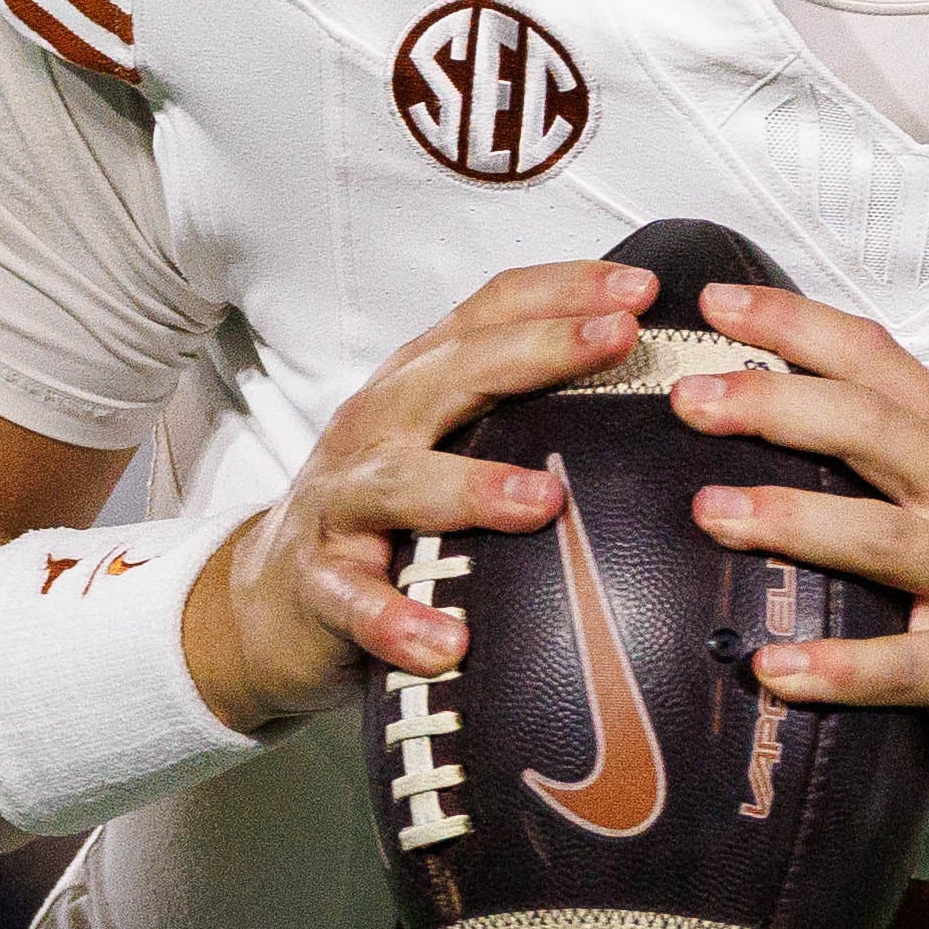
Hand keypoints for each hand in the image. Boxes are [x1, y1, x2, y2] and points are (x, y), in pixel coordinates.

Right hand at [184, 261, 654, 728]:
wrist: (268, 600)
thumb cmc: (384, 516)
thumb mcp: (444, 445)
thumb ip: (523, 416)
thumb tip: (660, 398)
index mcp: (418, 385)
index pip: (488, 312)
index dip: (563, 289)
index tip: (643, 287)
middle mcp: (378, 426)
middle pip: (455, 371)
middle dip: (539, 349)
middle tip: (617, 339)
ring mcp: (341, 501)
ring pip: (402, 482)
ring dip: (473, 487)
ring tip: (544, 500)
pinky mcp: (316, 581)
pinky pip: (354, 600)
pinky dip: (397, 620)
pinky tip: (447, 641)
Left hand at [671, 281, 928, 803]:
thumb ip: (883, 447)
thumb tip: (756, 400)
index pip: (878, 362)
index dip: (797, 325)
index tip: (718, 302)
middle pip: (875, 431)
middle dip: (779, 406)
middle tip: (693, 402)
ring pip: (882, 539)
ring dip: (793, 522)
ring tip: (710, 514)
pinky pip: (899, 666)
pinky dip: (835, 668)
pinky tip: (773, 665)